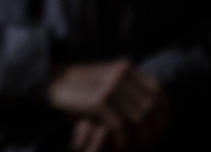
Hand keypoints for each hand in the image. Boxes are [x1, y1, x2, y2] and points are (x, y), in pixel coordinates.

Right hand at [50, 60, 169, 149]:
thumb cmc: (77, 87)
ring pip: (140, 117)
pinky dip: (123, 139)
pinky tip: (119, 144)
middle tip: (147, 143)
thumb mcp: (104, 80)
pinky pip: (121, 125)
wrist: (46, 81)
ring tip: (133, 145)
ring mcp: (109, 85)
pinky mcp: (98, 100)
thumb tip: (152, 110)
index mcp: (125, 66)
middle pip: (152, 105)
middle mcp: (121, 73)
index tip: (160, 129)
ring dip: (140, 136)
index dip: (164, 112)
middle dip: (154, 128)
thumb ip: (126, 88)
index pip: (158, 90)